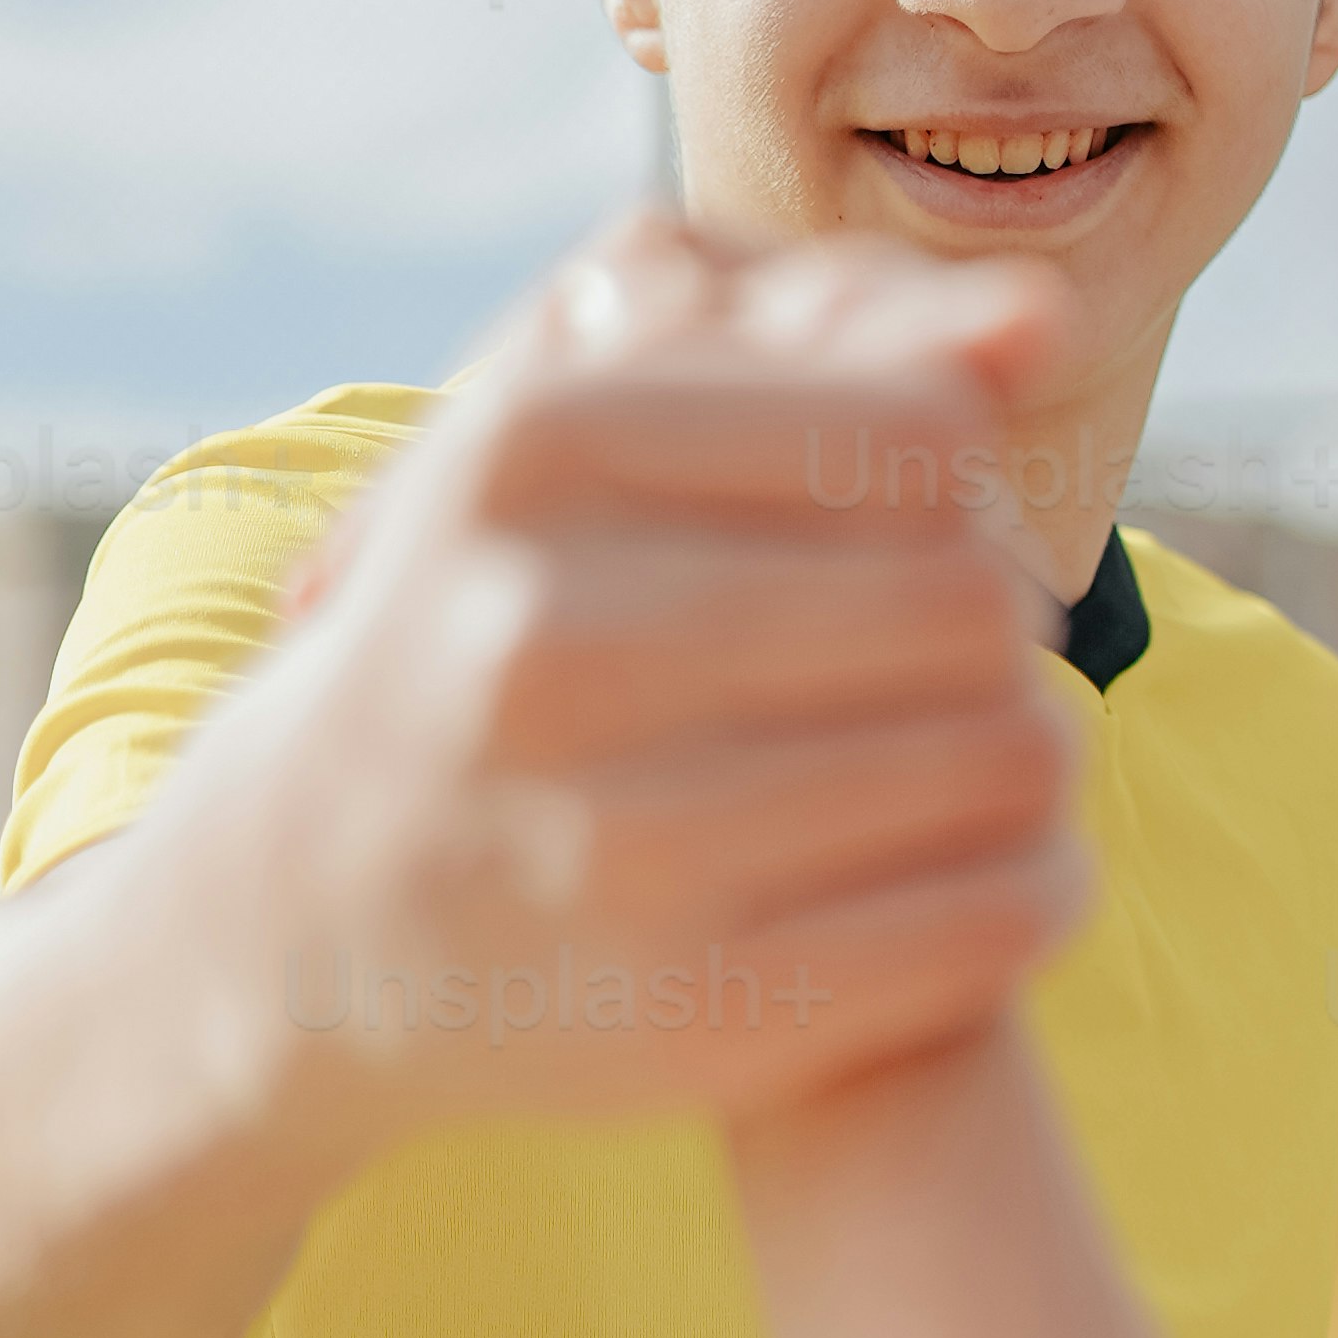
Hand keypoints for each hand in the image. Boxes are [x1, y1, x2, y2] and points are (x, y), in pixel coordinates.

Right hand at [202, 214, 1094, 1165]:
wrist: (296, 913)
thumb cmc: (486, 636)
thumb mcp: (582, 447)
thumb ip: (813, 358)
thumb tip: (1042, 322)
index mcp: (530, 454)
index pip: (911, 435)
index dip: (963, 480)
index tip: (920, 529)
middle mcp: (550, 640)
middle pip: (966, 595)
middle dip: (1003, 620)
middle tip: (970, 656)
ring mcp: (616, 842)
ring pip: (1002, 756)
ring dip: (1036, 755)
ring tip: (989, 758)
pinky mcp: (693, 1014)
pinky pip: (990, 919)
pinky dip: (1034, 892)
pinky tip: (999, 874)